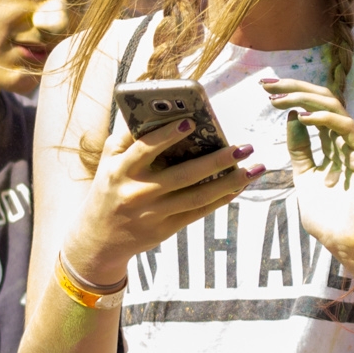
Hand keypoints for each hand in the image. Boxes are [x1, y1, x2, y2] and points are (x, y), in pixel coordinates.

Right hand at [63, 119, 262, 283]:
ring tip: (254, 168)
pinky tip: (238, 185)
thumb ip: (129, 138)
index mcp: (120, 170)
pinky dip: (221, 198)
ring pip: (198, 197)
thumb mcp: (108, 161)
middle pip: (183, 175)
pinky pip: (198, 212)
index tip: (191, 121)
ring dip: (230, 182)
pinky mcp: (166, 229)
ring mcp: (154, 214)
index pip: (145, 149)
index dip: (168, 135)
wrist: (99, 238)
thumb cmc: (108, 188)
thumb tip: (163, 114)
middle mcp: (138, 193)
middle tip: (243, 146)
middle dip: (217, 160)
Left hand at [261, 78, 353, 287]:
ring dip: (304, 98)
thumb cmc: (327, 217)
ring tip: (279, 99)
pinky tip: (303, 117)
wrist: (345, 243)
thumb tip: (293, 117)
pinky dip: (324, 119)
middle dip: (293, 88)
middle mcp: (344, 141)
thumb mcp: (304, 176)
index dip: (290, 95)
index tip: (264, 89)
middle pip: (322, 101)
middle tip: (267, 85)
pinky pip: (347, 128)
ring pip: (333, 107)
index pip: (312, 108)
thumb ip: (300, 150)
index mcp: (331, 144)